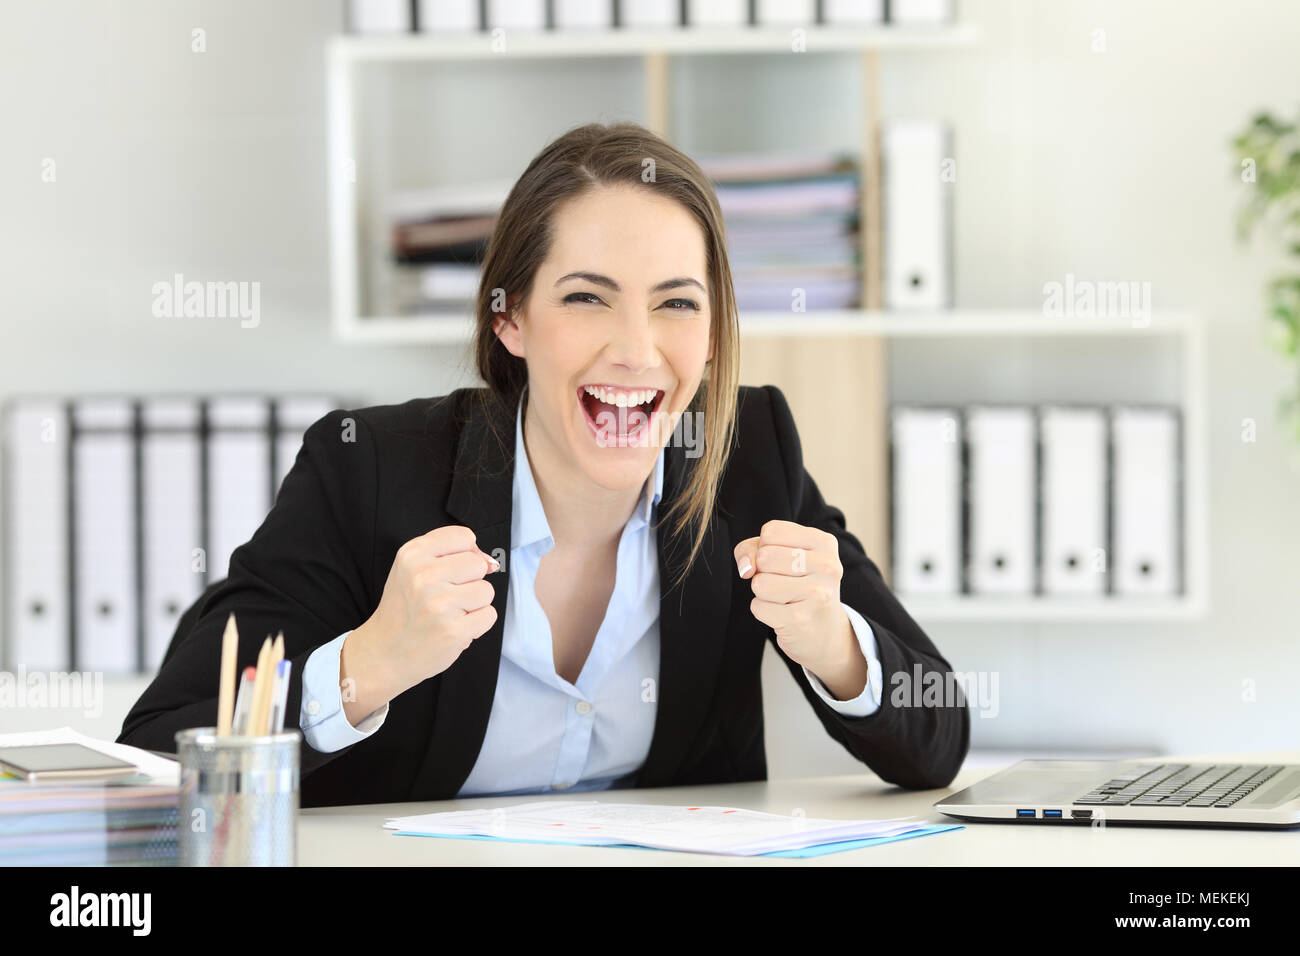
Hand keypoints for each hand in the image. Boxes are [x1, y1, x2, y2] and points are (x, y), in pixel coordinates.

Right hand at [342, 526, 498, 720]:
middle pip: (478, 564)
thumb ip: (451, 554)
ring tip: (449, 614)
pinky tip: (454, 628)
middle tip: (446, 598)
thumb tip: (491, 562)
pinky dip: (477, 624)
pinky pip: (489, 615)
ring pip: (486, 590)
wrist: (384, 652)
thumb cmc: (405, 609)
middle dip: (470, 581)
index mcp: (411, 554)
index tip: (450, 571)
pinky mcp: (453, 630)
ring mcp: (438, 604)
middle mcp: (423, 576)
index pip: (464, 536)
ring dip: (474, 604)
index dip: (465, 554)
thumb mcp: (413, 569)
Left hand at [734, 520, 864, 699]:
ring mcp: (817, 594)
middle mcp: (827, 566)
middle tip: (782, 582)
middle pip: (764, 556)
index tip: (781, 560)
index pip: (771, 532)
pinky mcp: (800, 620)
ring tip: (783, 598)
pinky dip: (763, 610)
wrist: (825, 632)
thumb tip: (746, 568)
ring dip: (762, 592)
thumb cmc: (799, 585)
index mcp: (824, 542)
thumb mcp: (781, 555)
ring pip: (760, 583)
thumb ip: (752, 548)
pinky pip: (758, 607)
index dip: (764, 546)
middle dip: (762, 571)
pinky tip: (783, 614)